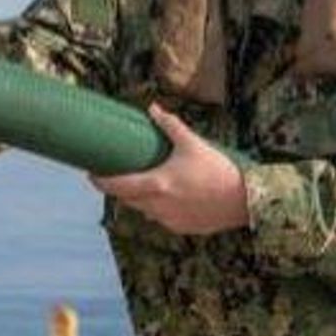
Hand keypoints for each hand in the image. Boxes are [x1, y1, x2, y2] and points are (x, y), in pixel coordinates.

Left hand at [90, 103, 247, 234]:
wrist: (245, 200)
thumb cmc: (217, 170)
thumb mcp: (192, 143)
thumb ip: (170, 125)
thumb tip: (152, 107)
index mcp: (157, 185)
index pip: (118, 186)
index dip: (101, 181)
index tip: (91, 174)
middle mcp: (158, 207)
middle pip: (127, 200)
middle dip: (120, 189)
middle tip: (115, 175)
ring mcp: (169, 221)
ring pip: (144, 210)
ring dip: (140, 199)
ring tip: (143, 183)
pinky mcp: (182, 228)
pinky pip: (162, 218)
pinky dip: (158, 208)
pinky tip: (166, 197)